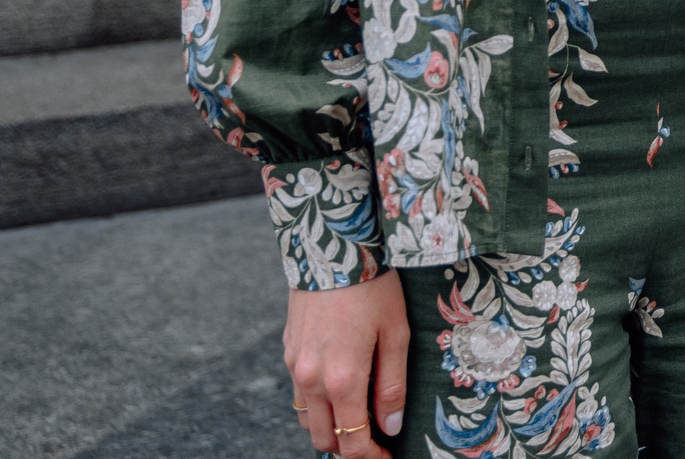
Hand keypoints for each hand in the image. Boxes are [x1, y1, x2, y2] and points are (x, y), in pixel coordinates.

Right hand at [286, 270, 409, 456]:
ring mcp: (294, 366)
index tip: (386, 456)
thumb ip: (392, 385)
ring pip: (307, 419)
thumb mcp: (396, 334)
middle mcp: (311, 380)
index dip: (368, 458)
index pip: (350, 443)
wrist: (333, 246)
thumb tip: (392, 426)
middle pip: (323, 439)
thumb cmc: (373, 287)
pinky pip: (299, 393)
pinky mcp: (288, 351)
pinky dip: (317, 402)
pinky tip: (340, 384)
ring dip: (330, 425)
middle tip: (375, 437)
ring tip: (359, 412)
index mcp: (342, 380)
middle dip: (348, 446)